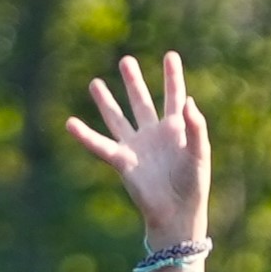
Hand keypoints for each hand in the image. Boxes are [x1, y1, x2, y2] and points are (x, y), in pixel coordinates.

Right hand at [66, 51, 209, 245]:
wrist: (177, 215)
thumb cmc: (193, 187)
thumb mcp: (200, 154)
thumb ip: (197, 127)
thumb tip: (189, 101)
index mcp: (176, 130)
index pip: (174, 97)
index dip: (172, 77)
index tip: (171, 56)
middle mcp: (153, 134)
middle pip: (141, 101)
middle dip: (133, 82)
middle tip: (126, 61)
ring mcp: (136, 147)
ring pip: (118, 118)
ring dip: (106, 102)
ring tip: (94, 83)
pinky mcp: (123, 162)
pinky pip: (101, 146)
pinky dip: (85, 136)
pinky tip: (70, 123)